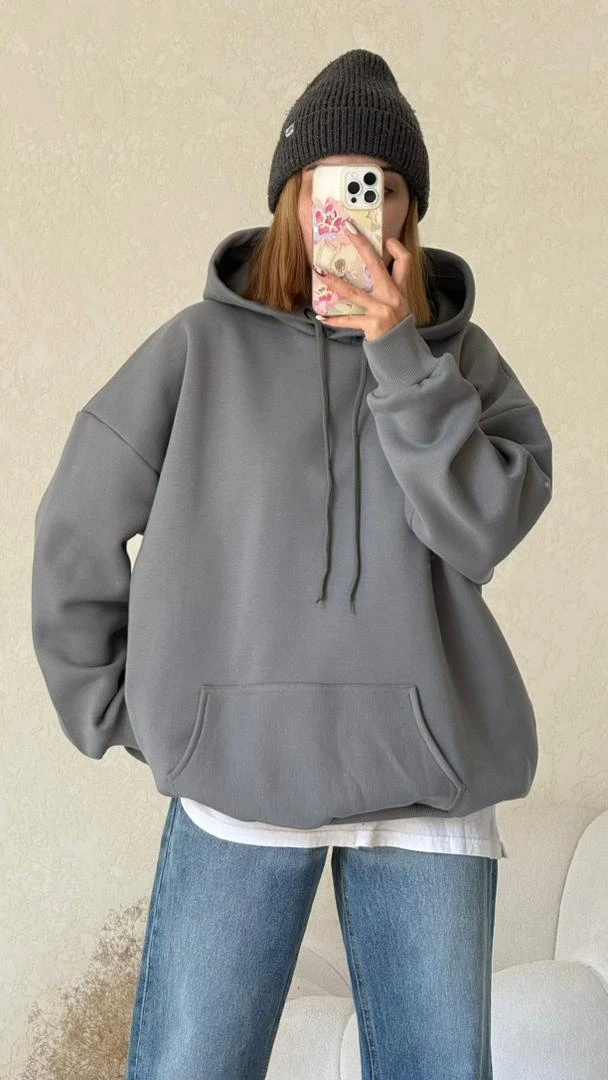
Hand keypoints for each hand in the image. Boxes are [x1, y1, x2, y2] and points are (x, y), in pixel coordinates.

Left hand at [313, 217, 411, 341]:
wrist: (400, 351)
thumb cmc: (396, 325)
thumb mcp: (399, 302)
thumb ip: (389, 285)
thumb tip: (370, 267)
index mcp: (400, 289)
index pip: (405, 261)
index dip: (396, 247)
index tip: (385, 239)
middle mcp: (392, 297)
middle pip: (377, 265)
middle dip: (362, 245)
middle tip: (348, 230)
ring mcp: (382, 311)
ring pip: (354, 292)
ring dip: (334, 282)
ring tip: (318, 272)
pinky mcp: (372, 325)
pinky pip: (348, 320)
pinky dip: (334, 320)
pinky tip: (321, 317)